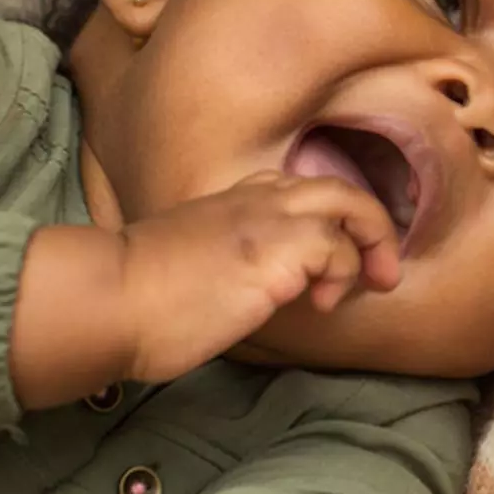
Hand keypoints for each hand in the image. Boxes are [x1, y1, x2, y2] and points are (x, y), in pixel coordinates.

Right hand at [118, 171, 401, 382]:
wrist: (109, 299)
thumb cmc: (135, 298)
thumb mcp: (188, 263)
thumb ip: (226, 261)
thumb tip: (248, 292)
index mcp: (232, 200)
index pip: (295, 188)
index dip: (327, 218)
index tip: (335, 255)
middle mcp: (256, 199)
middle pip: (338, 188)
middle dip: (372, 224)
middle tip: (384, 269)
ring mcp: (269, 220)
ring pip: (350, 204)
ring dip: (372, 245)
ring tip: (371, 284)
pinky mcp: (277, 252)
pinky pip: (336, 248)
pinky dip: (343, 274)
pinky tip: (322, 305)